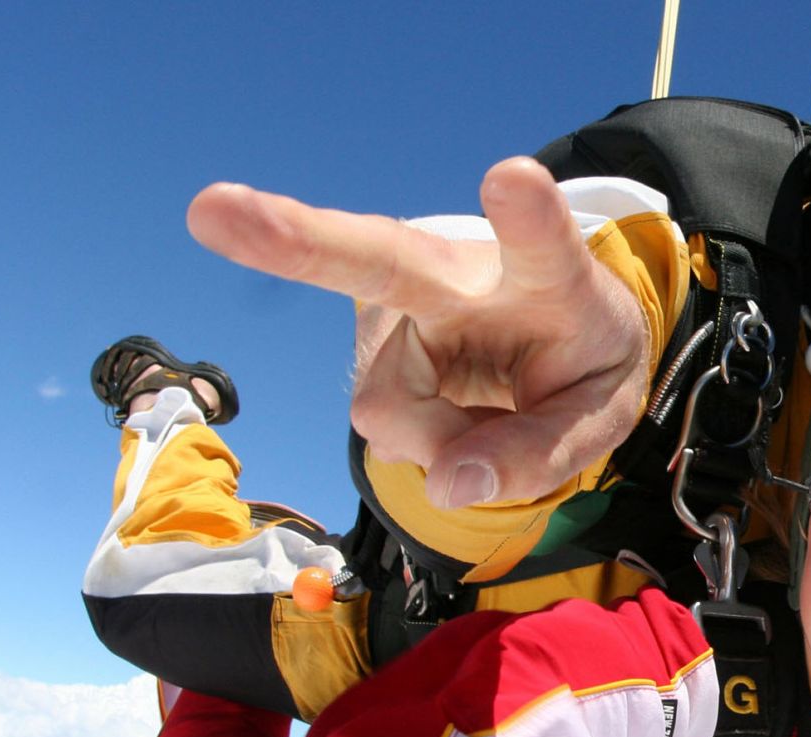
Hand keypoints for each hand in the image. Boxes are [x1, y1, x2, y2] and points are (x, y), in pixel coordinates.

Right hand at [185, 157, 649, 507]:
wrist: (561, 335)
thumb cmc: (584, 360)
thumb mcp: (601, 417)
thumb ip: (542, 453)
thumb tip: (449, 486)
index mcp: (547, 275)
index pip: (539, 244)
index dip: (527, 214)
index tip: (512, 176)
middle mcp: (460, 273)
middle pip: (377, 256)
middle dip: (295, 237)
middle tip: (210, 208)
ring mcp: (399, 305)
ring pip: (390, 409)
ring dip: (442, 439)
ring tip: (491, 414)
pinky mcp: (367, 342)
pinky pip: (386, 426)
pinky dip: (429, 441)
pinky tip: (459, 410)